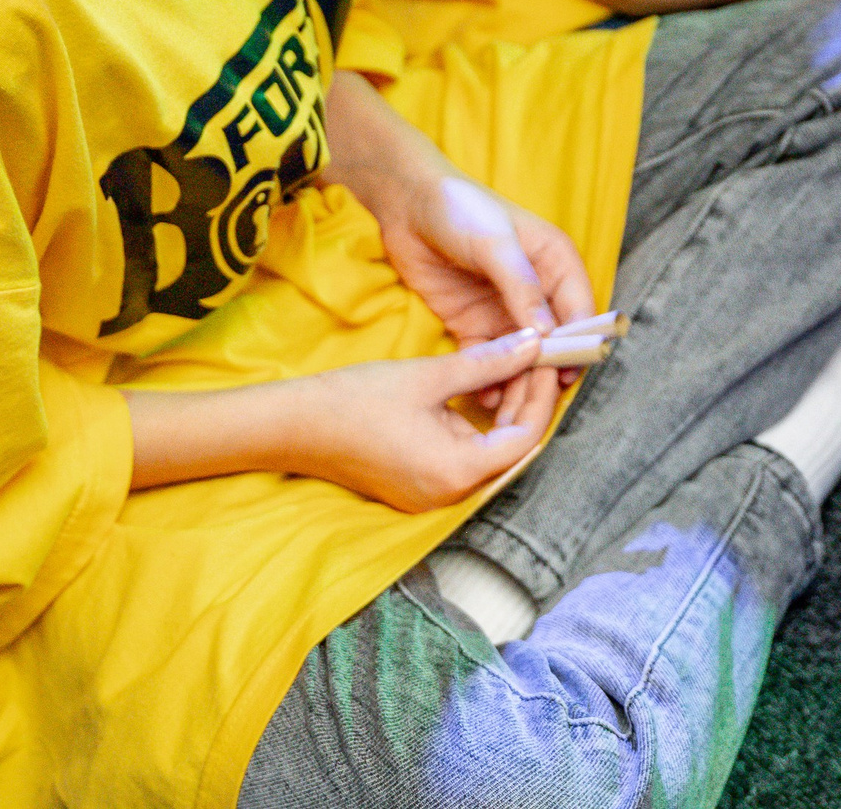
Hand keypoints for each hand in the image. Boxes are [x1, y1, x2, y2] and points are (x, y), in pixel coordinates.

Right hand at [281, 330, 559, 509]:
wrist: (294, 427)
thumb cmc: (356, 400)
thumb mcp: (429, 376)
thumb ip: (488, 364)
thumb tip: (533, 344)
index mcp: (457, 472)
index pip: (526, 438)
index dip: (541, 395)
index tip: (547, 358)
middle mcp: (451, 495)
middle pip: (512, 449)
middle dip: (526, 401)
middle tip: (533, 357)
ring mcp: (434, 496)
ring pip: (491, 453)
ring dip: (504, 412)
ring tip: (510, 366)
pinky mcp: (420, 488)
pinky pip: (466, 459)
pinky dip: (479, 427)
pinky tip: (481, 391)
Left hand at [373, 171, 595, 426]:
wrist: (406, 204)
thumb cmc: (459, 210)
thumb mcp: (495, 244)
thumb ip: (522, 287)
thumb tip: (548, 333)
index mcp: (555, 263)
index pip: (578, 310)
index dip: (577, 344)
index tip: (568, 376)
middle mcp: (536, 291)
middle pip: (552, 340)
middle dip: (546, 371)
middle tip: (536, 404)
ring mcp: (505, 309)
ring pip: (521, 356)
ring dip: (518, 381)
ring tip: (507, 407)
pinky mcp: (474, 324)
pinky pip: (488, 358)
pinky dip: (489, 378)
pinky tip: (483, 398)